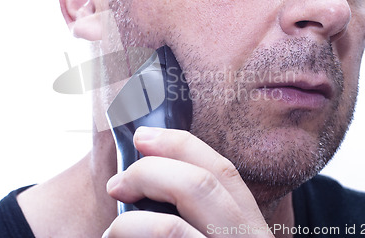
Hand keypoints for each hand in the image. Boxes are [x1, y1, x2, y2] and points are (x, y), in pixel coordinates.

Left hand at [102, 127, 274, 236]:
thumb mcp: (219, 236)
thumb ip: (202, 214)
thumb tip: (154, 177)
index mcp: (251, 229)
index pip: (225, 172)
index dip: (182, 145)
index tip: (144, 137)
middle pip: (205, 183)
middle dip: (152, 171)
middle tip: (118, 182)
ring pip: (176, 220)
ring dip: (132, 218)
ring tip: (113, 229)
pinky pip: (167, 237)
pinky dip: (129, 232)